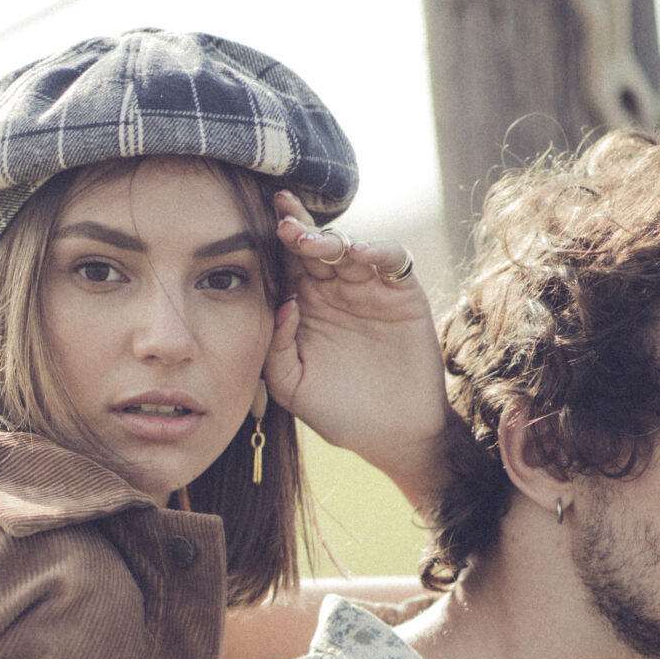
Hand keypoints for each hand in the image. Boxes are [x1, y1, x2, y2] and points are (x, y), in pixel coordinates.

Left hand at [263, 193, 449, 508]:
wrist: (394, 435)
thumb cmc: (339, 414)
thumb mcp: (293, 388)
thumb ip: (276, 350)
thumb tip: (283, 303)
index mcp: (303, 307)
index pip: (285, 266)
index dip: (273, 245)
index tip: (256, 227)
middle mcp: (334, 291)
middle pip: (314, 248)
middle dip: (298, 231)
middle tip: (282, 223)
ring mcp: (369, 289)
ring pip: (348, 248)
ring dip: (330, 240)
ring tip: (313, 243)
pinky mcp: (402, 293)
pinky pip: (392, 259)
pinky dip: (378, 250)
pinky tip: (360, 254)